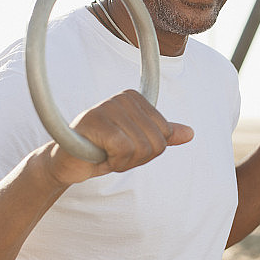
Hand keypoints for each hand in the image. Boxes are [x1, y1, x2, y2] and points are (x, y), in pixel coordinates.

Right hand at [41, 90, 193, 187]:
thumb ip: (162, 136)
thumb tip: (190, 133)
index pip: (164, 134)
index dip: (148, 151)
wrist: (68, 162)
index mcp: (135, 98)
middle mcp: (123, 97)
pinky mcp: (96, 122)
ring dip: (124, 162)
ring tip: (105, 153)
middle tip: (114, 154)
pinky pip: (124, 149)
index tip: (125, 148)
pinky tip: (99, 156)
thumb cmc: (102, 150)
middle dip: (137, 158)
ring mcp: (108, 107)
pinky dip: (115, 162)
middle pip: (156, 142)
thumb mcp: (137, 143)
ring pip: (142, 147)